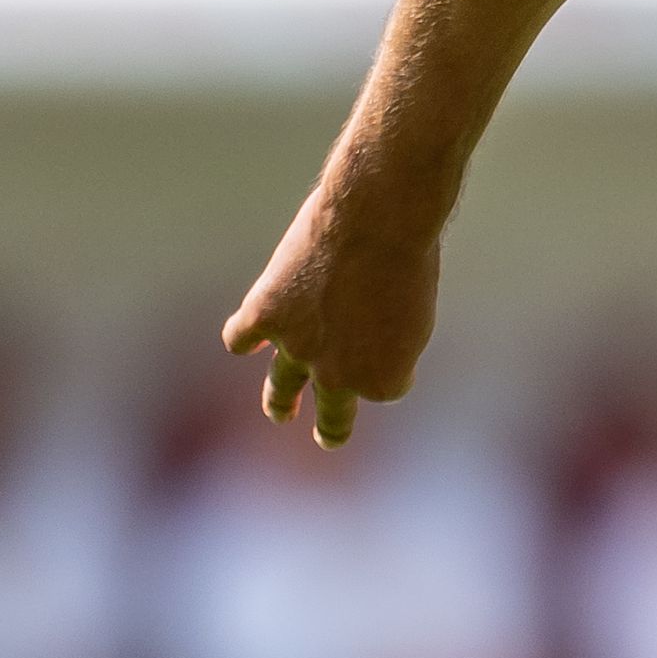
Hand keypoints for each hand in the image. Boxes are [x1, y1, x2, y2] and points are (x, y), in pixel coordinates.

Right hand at [222, 180, 440, 440]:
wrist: (380, 220)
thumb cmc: (411, 254)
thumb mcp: (416, 309)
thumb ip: (392, 339)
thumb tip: (365, 341)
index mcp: (385, 382)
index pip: (384, 386)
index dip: (391, 357)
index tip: (397, 327)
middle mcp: (339, 378)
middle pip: (333, 415)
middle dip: (331, 429)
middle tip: (329, 438)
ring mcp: (297, 350)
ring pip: (281, 390)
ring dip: (279, 402)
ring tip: (280, 410)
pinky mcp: (264, 316)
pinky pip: (240, 339)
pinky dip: (241, 338)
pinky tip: (242, 338)